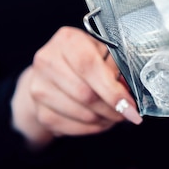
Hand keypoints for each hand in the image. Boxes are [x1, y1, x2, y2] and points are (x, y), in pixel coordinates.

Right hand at [11, 26, 141, 146]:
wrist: (51, 72)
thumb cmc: (84, 60)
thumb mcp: (102, 53)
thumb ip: (116, 67)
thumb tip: (128, 92)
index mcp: (67, 40)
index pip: (89, 66)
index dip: (112, 90)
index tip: (130, 106)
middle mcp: (47, 60)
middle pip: (85, 94)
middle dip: (112, 108)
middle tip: (127, 112)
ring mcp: (38, 86)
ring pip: (81, 114)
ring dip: (103, 119)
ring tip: (113, 114)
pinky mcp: (39, 110)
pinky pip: (71, 127)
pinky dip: (91, 128)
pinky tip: (99, 120)